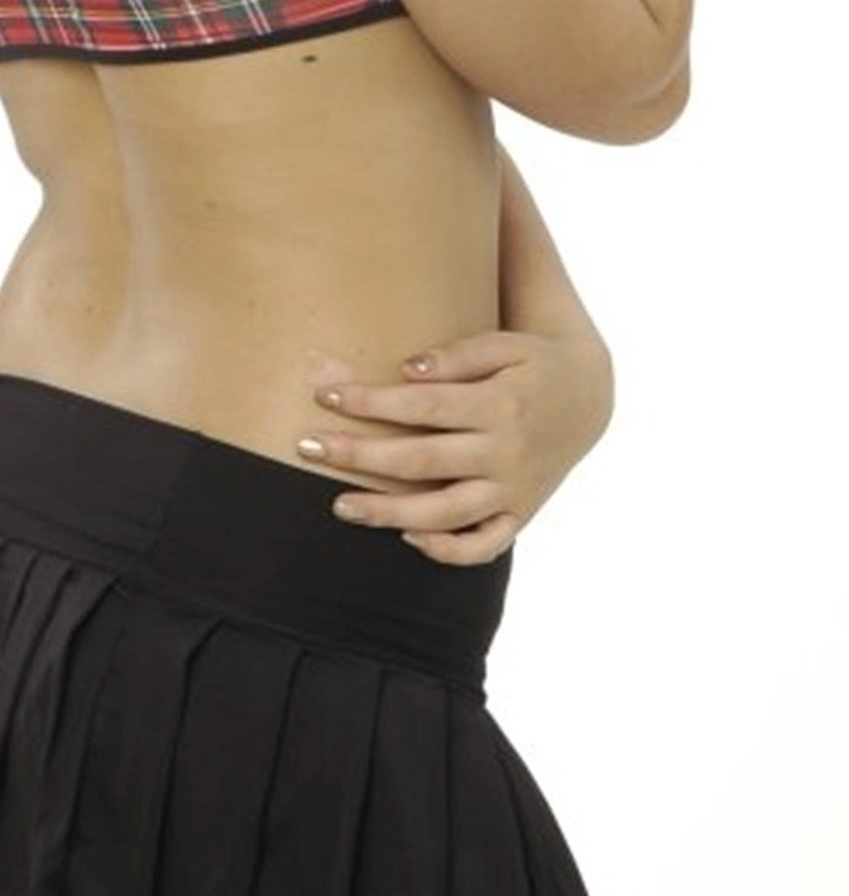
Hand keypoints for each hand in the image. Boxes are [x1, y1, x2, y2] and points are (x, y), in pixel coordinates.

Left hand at [302, 328, 613, 563]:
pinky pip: (483, 546)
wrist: (590, 398)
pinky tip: (407, 537)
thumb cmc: (534, 362)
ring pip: (444, 513)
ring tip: (339, 506)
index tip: (325, 394)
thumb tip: (407, 369)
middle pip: (421, 462)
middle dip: (360, 455)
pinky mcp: (519, 514)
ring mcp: (512, 490)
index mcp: (500, 405)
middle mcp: (505, 453)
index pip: (423, 407)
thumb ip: (460, 354)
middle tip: (306, 448)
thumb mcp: (507, 344)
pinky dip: (447, 550)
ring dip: (389, 513)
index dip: (371, 402)